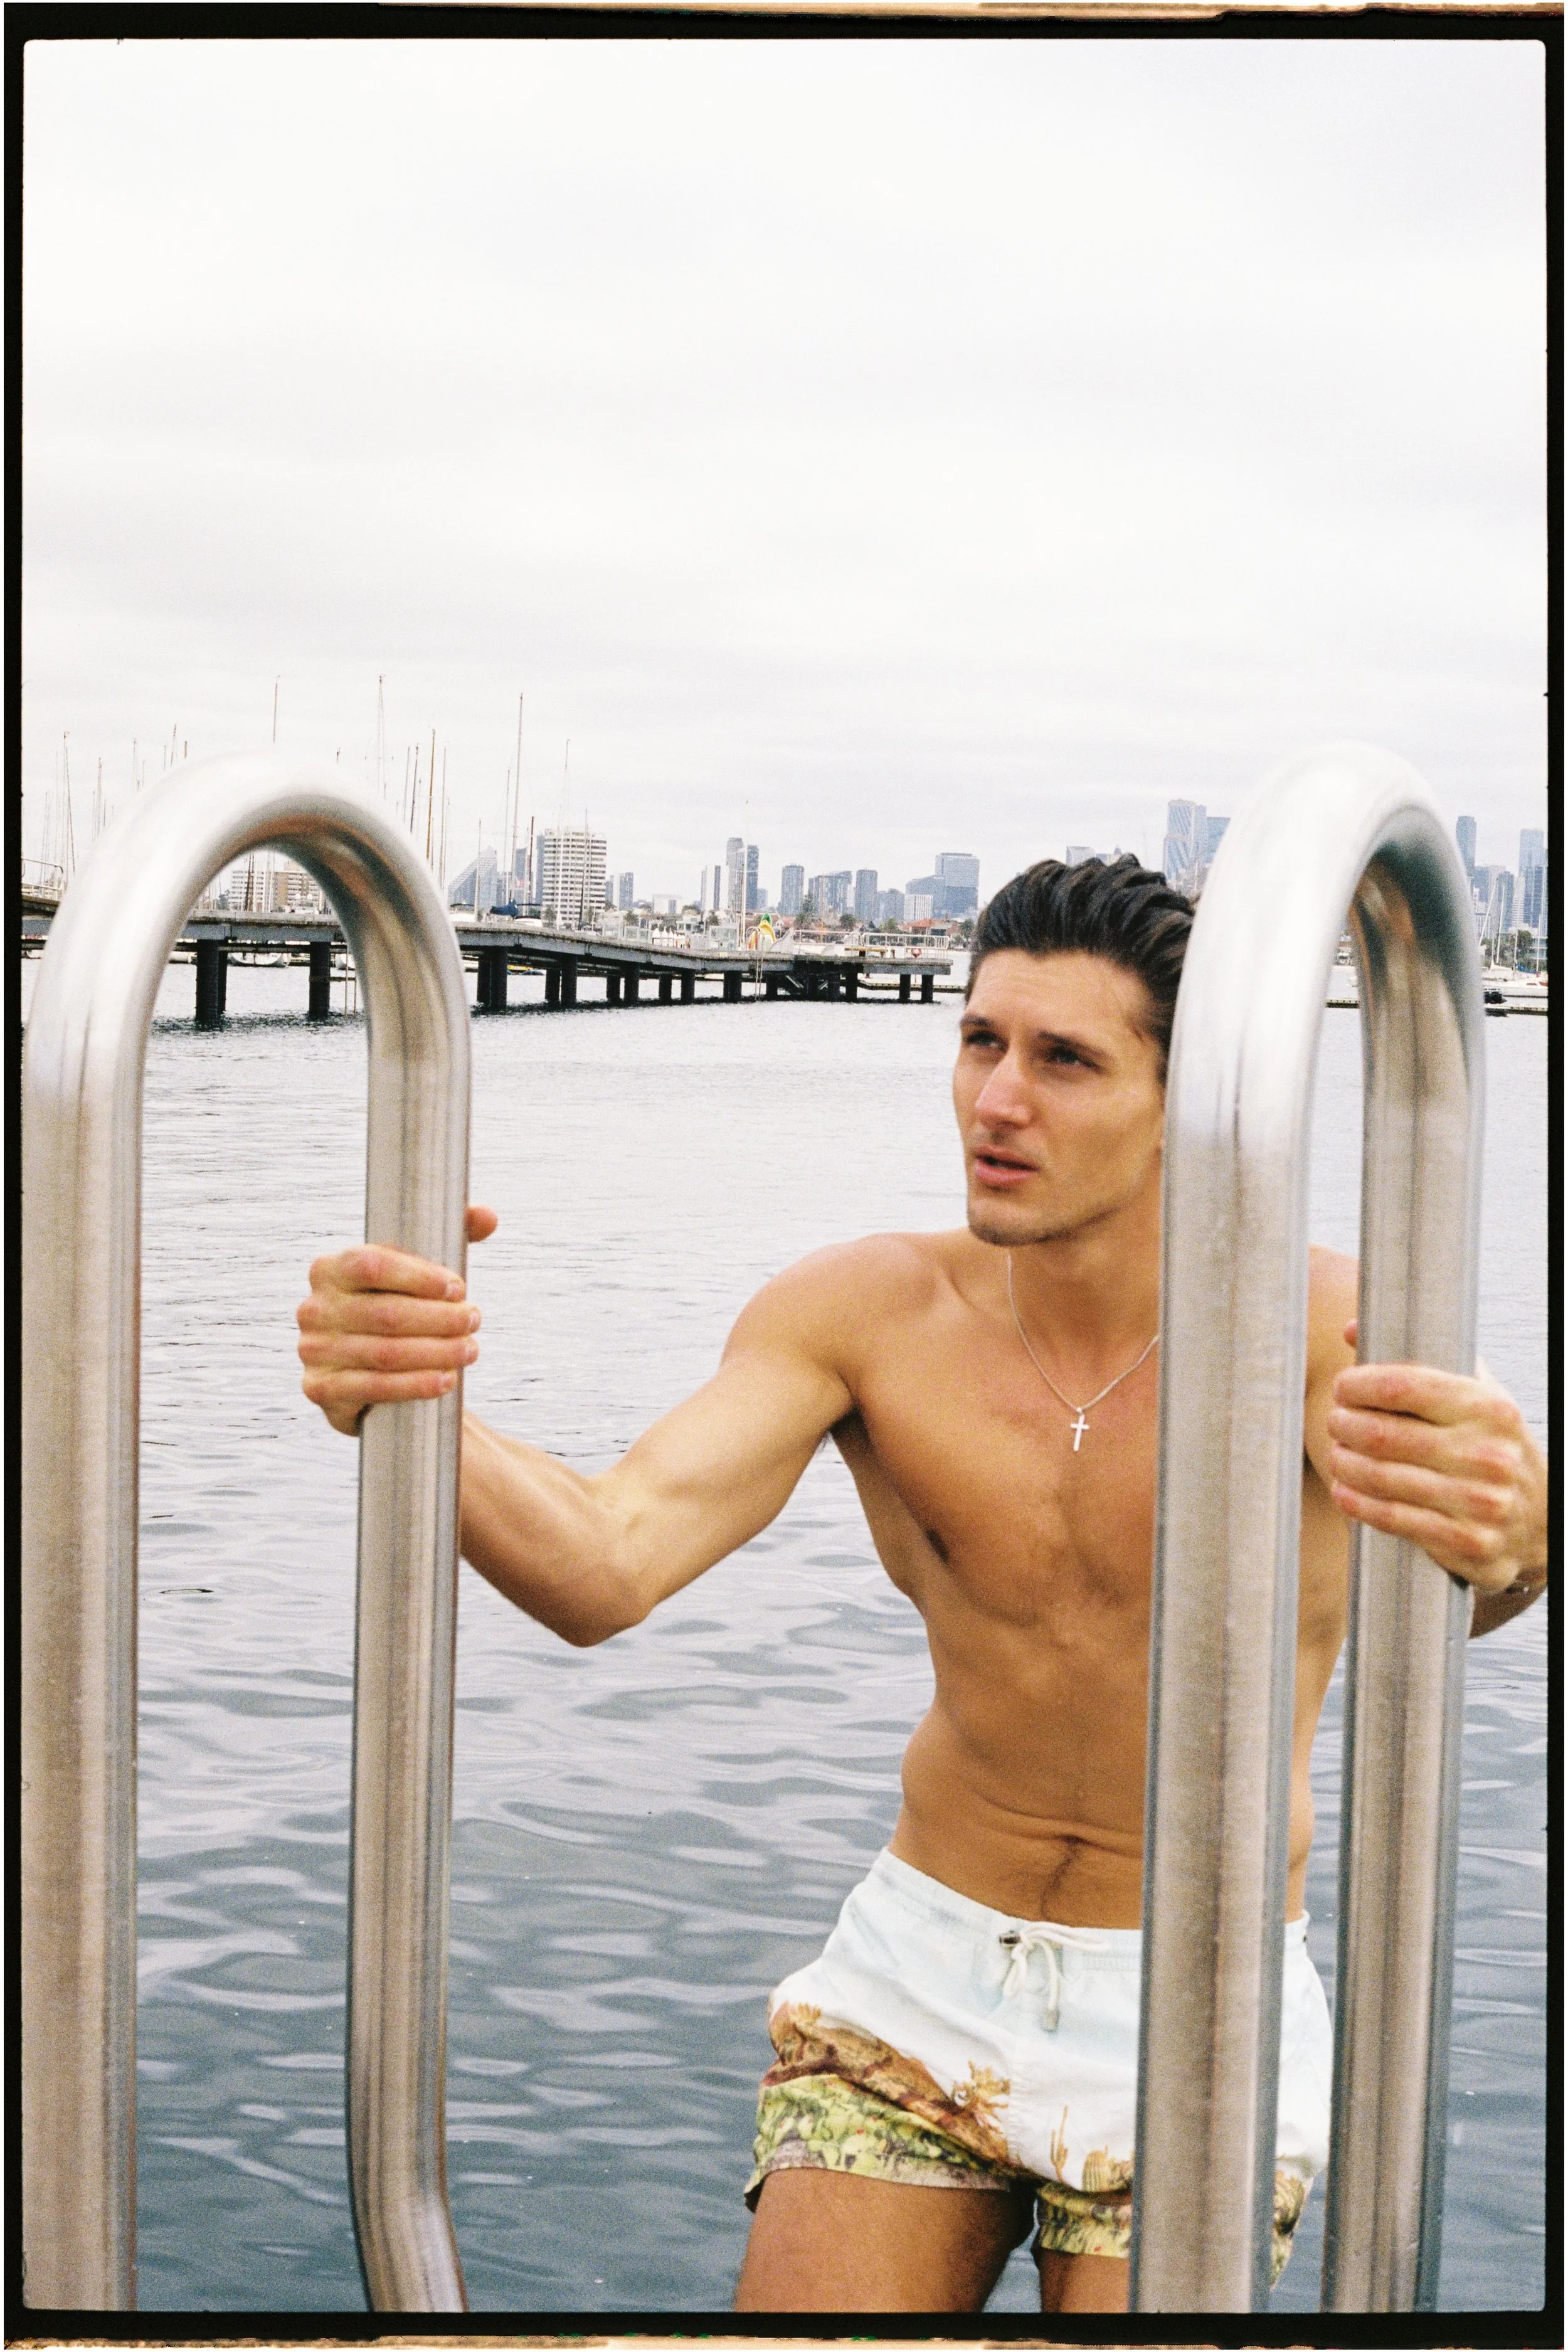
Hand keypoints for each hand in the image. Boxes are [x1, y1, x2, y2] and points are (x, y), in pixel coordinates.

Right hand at [297, 1204, 497, 1435]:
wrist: (364, 1365)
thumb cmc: (396, 1304)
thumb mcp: (417, 1268)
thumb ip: (452, 1235)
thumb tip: (487, 1217)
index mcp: (330, 1269)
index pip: (372, 1265)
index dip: (420, 1277)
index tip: (459, 1288)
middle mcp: (314, 1308)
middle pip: (385, 1313)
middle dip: (440, 1319)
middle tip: (474, 1320)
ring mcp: (314, 1351)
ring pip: (385, 1353)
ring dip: (436, 1353)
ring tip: (469, 1350)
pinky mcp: (322, 1389)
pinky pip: (374, 1387)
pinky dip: (416, 1385)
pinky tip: (446, 1380)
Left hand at [1327, 1321, 1547, 1596]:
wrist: (1542, 1520)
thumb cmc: (1491, 1447)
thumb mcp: (1472, 1397)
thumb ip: (1416, 1362)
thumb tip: (1351, 1328)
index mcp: (1489, 1408)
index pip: (1404, 1386)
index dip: (1359, 1385)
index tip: (1343, 1388)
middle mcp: (1487, 1454)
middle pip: (1384, 1434)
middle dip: (1345, 1425)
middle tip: (1335, 1421)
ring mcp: (1479, 1501)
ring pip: (1382, 1477)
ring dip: (1344, 1463)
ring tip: (1336, 1453)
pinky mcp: (1467, 1541)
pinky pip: (1392, 1518)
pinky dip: (1357, 1502)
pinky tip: (1344, 1491)